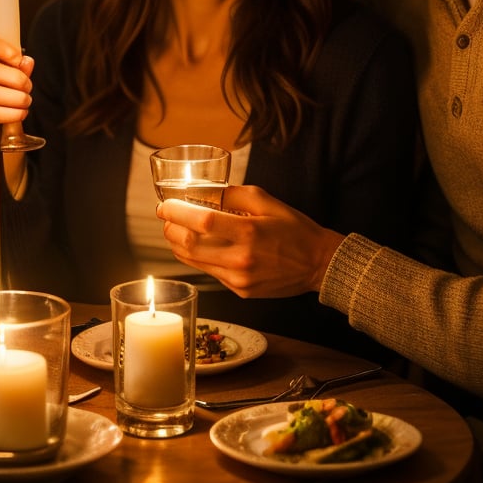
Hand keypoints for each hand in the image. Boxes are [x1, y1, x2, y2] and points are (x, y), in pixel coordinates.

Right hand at [0, 32, 33, 162]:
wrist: (0, 145)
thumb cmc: (7, 110)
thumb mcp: (18, 89)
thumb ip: (21, 73)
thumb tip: (26, 61)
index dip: (1, 46)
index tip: (18, 58)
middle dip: (14, 78)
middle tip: (28, 88)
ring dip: (14, 97)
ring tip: (26, 103)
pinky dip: (7, 113)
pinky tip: (19, 114)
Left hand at [157, 185, 344, 298]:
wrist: (318, 264)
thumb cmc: (294, 228)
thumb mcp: (267, 201)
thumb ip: (232, 195)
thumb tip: (202, 192)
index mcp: (249, 232)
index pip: (201, 221)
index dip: (176, 212)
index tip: (164, 205)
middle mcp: (241, 258)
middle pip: (188, 245)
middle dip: (170, 228)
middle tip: (166, 217)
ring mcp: (238, 278)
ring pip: (193, 261)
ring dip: (178, 244)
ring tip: (176, 229)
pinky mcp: (239, 290)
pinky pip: (209, 271)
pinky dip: (197, 257)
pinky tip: (199, 245)